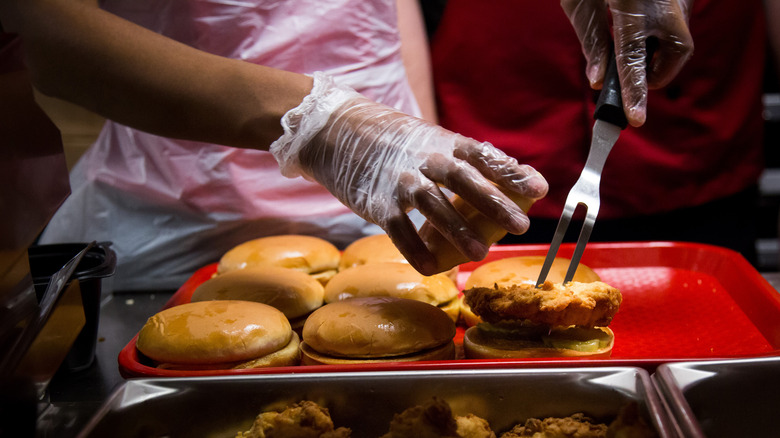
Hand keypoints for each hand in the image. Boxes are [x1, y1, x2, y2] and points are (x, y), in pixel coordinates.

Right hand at [271, 73, 547, 274]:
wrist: (339, 134)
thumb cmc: (398, 143)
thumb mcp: (435, 142)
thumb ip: (472, 160)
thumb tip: (519, 180)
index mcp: (444, 143)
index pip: (484, 156)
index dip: (512, 172)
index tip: (539, 188)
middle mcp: (425, 159)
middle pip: (464, 180)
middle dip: (494, 203)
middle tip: (521, 225)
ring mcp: (400, 181)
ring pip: (433, 206)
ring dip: (458, 231)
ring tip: (480, 253)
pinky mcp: (378, 203)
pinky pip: (399, 229)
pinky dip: (415, 250)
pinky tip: (432, 268)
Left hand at [561, 0, 693, 126]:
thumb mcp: (580, 2)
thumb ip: (591, 40)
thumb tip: (596, 80)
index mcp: (629, 5)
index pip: (633, 59)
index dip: (634, 92)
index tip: (635, 119)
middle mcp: (662, 2)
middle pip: (674, 52)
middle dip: (655, 72)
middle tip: (632, 81)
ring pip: (680, 40)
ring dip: (659, 54)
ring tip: (633, 52)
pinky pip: (677, 25)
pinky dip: (661, 37)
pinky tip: (640, 31)